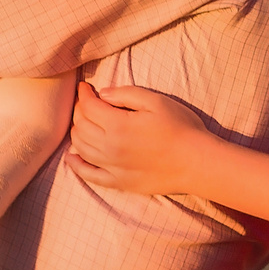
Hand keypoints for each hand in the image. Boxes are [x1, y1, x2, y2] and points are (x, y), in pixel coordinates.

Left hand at [68, 82, 210, 196]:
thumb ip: (126, 94)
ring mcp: (113, 167)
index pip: (88, 107)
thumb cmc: (180, 128)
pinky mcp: (119, 182)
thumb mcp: (155, 101)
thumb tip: (102, 94)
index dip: (83, 94)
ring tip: (82, 122)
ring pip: (81, 148)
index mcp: (118, 125)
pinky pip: (89, 175)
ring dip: (76, 132)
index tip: (83, 86)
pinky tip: (72, 157)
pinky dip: (76, 165)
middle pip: (81, 126)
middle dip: (79, 110)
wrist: (196, 162)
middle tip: (85, 102)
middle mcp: (110, 147)